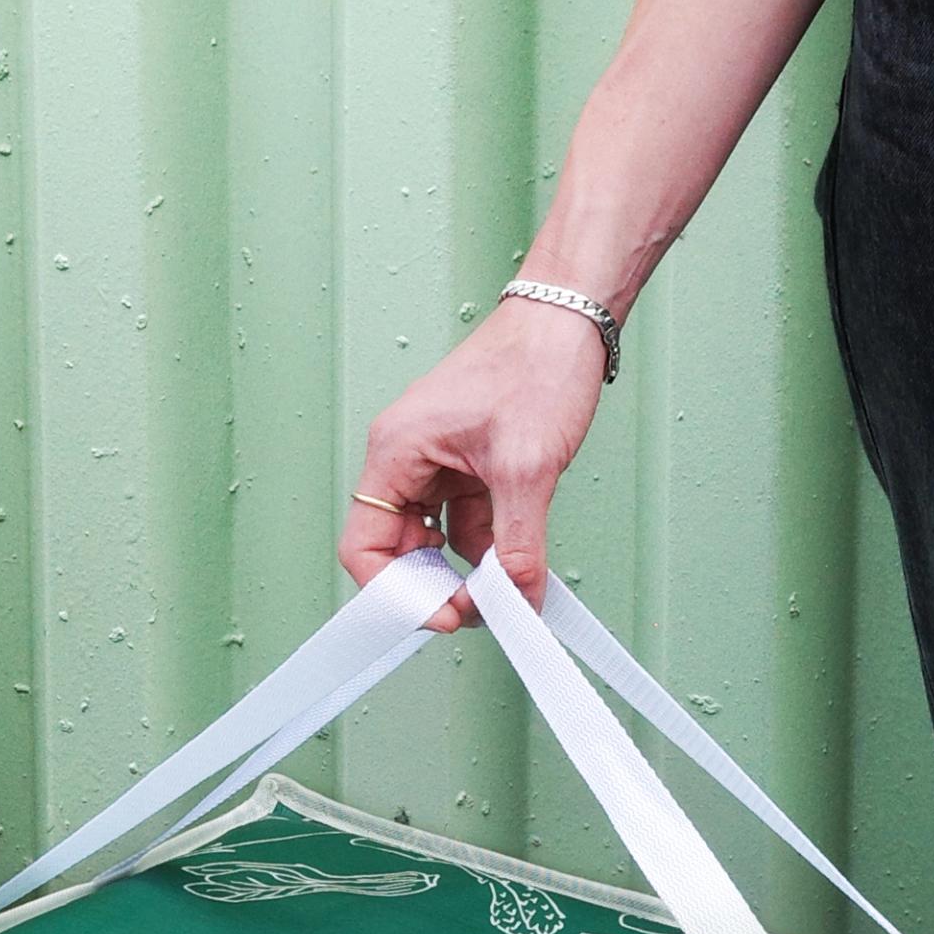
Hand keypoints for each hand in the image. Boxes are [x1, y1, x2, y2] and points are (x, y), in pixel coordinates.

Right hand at [344, 295, 609, 624]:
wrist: (570, 320)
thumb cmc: (536, 363)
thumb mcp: (526, 466)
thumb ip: (517, 543)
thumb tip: (516, 597)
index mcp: (396, 450)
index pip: (364, 544)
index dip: (395, 591)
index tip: (439, 613)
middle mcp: (407, 458)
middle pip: (397, 548)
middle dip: (434, 585)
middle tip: (476, 609)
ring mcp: (437, 463)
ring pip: (436, 540)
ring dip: (467, 569)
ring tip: (506, 588)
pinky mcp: (467, 466)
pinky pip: (466, 522)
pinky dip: (487, 547)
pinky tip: (514, 562)